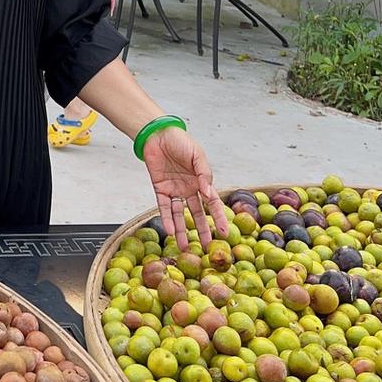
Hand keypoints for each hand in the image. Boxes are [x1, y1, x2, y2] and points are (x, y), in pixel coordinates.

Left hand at [142, 125, 226, 249]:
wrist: (157, 134)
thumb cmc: (180, 141)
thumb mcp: (197, 155)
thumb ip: (203, 173)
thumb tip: (208, 193)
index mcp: (201, 181)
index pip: (212, 203)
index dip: (218, 218)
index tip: (224, 233)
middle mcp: (189, 188)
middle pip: (197, 213)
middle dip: (202, 230)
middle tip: (207, 247)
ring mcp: (175, 190)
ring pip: (180, 214)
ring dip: (182, 229)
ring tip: (185, 246)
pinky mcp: (160, 189)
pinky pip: (164, 207)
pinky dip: (167, 219)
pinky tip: (171, 231)